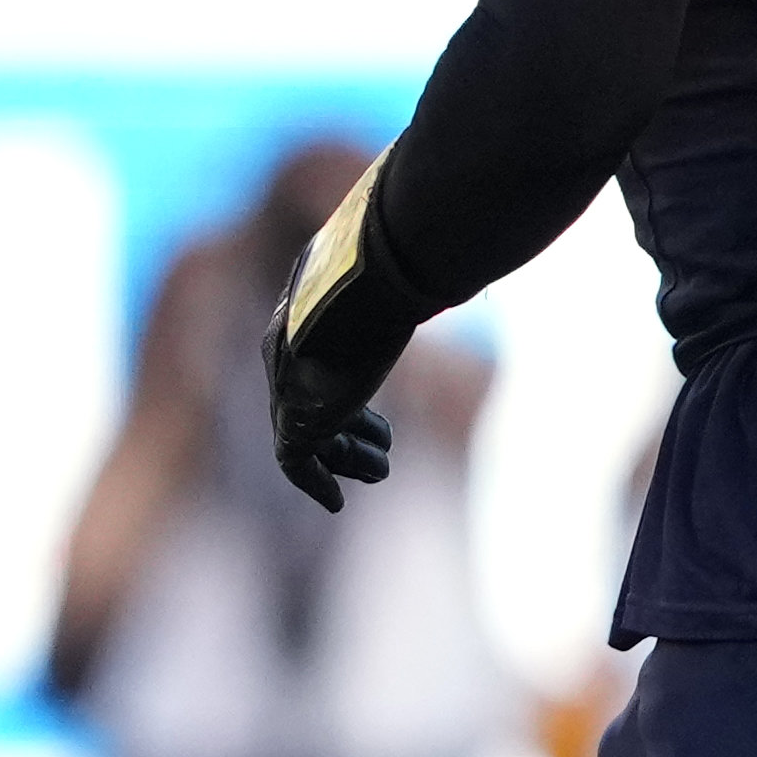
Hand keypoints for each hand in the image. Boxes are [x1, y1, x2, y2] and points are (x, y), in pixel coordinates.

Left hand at [261, 157, 420, 509]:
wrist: (373, 274)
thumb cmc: (399, 263)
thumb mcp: (404, 266)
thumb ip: (420, 271)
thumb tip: (468, 254)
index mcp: (305, 316)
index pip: (316, 365)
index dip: (346, 395)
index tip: (374, 420)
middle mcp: (288, 352)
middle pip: (307, 403)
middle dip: (346, 433)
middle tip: (382, 449)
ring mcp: (289, 384)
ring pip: (305, 436)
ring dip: (343, 459)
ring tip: (380, 470)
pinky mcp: (299, 413)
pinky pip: (295, 461)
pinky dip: (315, 483)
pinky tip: (336, 502)